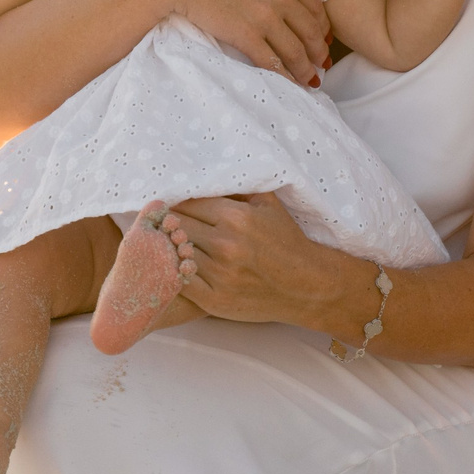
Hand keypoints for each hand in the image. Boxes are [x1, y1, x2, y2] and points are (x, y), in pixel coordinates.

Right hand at [135, 0, 332, 84]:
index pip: (314, 2)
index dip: (319, 21)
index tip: (320, 34)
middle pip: (309, 30)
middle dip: (317, 50)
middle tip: (319, 63)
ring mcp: (266, 17)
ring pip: (295, 50)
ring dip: (304, 68)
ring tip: (307, 80)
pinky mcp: (247, 36)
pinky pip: (273, 62)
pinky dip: (284, 76)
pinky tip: (287, 85)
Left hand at [161, 193, 343, 326]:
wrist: (307, 285)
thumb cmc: (286, 241)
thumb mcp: (268, 203)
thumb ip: (238, 186)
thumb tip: (206, 174)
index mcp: (236, 217)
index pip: (187, 202)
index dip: (177, 202)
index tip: (171, 205)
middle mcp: (225, 245)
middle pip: (175, 227)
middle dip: (169, 224)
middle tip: (166, 225)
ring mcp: (219, 275)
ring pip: (173, 253)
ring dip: (169, 248)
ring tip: (169, 245)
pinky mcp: (214, 300)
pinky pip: (179, 281)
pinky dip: (174, 273)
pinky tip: (179, 267)